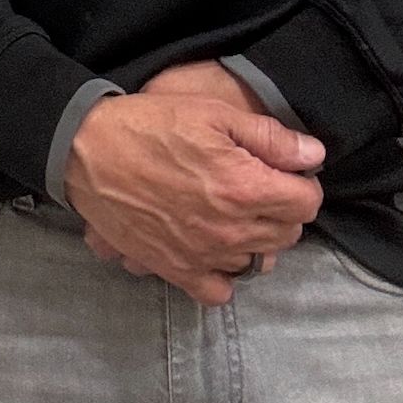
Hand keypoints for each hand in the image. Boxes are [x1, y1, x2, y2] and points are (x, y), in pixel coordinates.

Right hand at [64, 85, 324, 307]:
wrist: (88, 150)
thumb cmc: (150, 125)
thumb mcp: (213, 113)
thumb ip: (270, 137)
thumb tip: (314, 155)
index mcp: (246, 188)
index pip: (307, 202)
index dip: (300, 181)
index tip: (281, 170)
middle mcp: (231, 231)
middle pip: (288, 233)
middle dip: (281, 208)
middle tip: (256, 184)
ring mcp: (204, 255)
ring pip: (258, 261)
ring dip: (256, 238)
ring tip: (233, 212)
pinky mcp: (176, 269)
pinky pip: (219, 289)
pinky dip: (223, 272)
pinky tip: (213, 246)